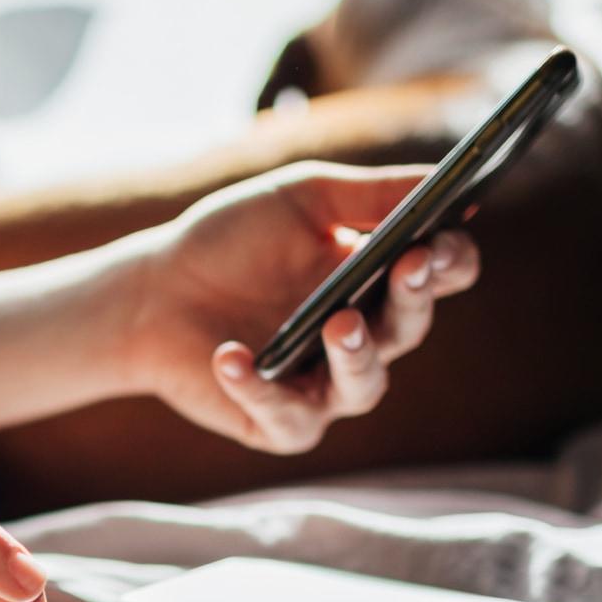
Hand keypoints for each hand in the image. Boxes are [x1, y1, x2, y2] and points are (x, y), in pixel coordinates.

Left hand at [125, 162, 479, 453]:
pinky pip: (284, 415)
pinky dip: (257, 387)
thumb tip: (442, 178)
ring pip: (365, 385)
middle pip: (410, 327)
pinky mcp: (278, 423)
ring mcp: (323, 385)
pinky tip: (232, 356)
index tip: (438, 239)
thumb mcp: (300, 201)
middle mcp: (362, 338)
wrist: (152, 293)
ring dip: (356, 355)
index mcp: (378, 279)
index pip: (441, 274)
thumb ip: (369, 194)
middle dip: (413, 297)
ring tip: (339, 322)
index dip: (448, 259)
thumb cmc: (230, 241)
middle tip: (409, 266)